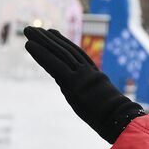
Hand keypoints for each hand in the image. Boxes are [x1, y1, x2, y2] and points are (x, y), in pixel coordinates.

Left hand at [22, 26, 144, 142]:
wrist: (120, 120)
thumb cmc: (115, 119)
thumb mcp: (102, 104)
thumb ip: (88, 94)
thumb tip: (74, 93)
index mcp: (95, 77)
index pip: (77, 56)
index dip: (64, 43)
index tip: (53, 33)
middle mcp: (87, 73)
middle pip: (65, 51)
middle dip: (48, 38)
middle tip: (33, 29)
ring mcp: (80, 76)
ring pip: (58, 54)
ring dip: (41, 41)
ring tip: (28, 31)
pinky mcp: (72, 82)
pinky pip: (54, 65)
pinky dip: (41, 54)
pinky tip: (30, 45)